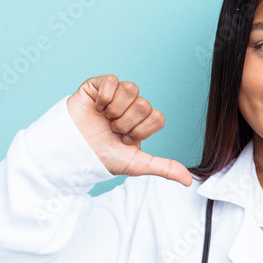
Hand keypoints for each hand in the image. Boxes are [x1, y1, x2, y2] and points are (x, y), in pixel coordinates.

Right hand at [66, 75, 191, 184]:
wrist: (73, 152)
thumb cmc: (103, 157)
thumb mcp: (137, 164)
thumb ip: (164, 168)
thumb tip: (189, 181)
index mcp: (143, 122)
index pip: (158, 117)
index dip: (142, 131)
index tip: (127, 140)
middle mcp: (132, 106)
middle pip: (144, 104)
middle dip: (126, 123)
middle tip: (113, 130)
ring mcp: (117, 94)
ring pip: (131, 89)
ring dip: (116, 110)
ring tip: (105, 119)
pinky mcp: (100, 85)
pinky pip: (112, 80)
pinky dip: (104, 97)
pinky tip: (96, 108)